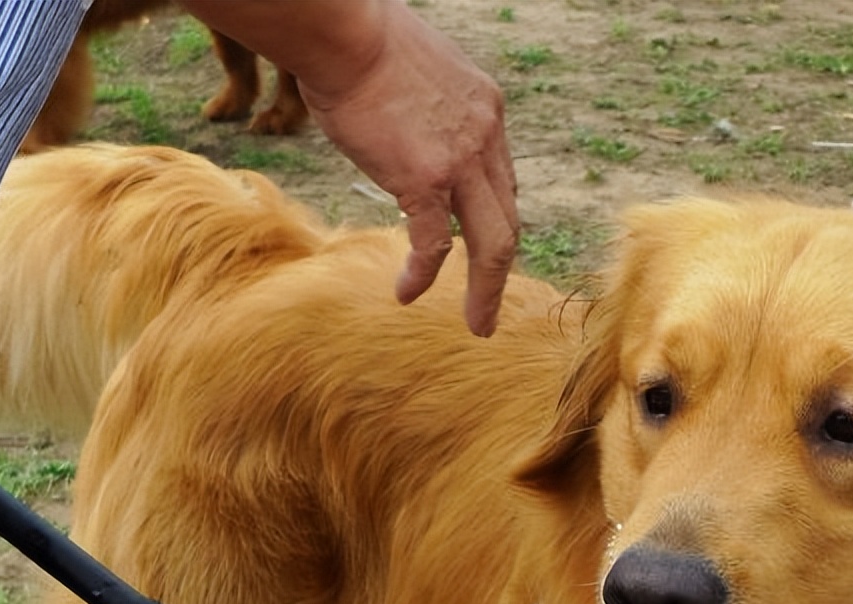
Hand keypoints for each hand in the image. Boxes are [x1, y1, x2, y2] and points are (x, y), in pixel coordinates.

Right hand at [186, 0, 518, 335]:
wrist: (344, 31)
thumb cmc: (360, 41)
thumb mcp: (416, 75)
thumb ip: (427, 112)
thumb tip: (405, 129)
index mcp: (487, 109)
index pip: (501, 181)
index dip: (491, 220)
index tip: (478, 247)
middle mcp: (485, 136)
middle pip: (508, 220)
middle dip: (500, 269)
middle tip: (490, 307)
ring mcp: (461, 161)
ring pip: (492, 244)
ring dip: (485, 291)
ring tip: (478, 324)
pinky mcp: (427, 180)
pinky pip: (435, 245)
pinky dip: (424, 275)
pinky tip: (407, 293)